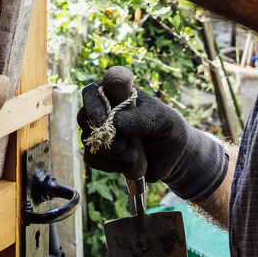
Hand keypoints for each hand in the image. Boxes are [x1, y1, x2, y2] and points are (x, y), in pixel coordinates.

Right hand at [76, 66, 229, 201]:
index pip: (93, 91)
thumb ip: (141, 118)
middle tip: (122, 145)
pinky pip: (92, 158)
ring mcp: (102, 131)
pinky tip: (129, 164)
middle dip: (101, 134)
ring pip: (88, 140)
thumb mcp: (163, 120)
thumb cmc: (170, 130)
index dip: (93, 106)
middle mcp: (105, 110)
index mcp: (119, 93)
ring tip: (135, 155)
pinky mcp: (102, 152)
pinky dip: (110, 165)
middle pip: (83, 116)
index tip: (105, 121)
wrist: (174, 158)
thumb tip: (114, 123)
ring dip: (111, 153)